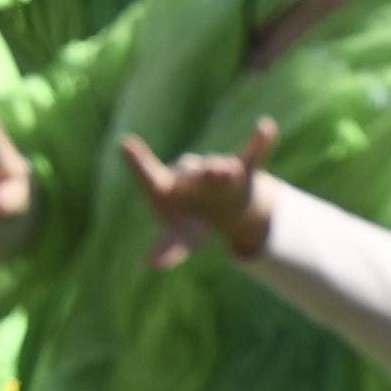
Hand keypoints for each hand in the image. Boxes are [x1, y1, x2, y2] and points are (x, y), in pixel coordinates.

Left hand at [123, 116, 284, 269]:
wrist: (218, 209)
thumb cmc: (189, 222)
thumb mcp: (179, 238)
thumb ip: (167, 249)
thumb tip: (151, 264)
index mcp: (166, 186)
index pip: (149, 176)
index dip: (138, 163)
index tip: (125, 144)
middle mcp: (189, 173)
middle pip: (190, 171)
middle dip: (199, 172)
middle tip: (204, 171)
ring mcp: (216, 169)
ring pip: (219, 166)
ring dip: (223, 168)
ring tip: (228, 170)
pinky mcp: (244, 171)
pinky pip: (253, 153)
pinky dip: (260, 142)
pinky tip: (266, 126)